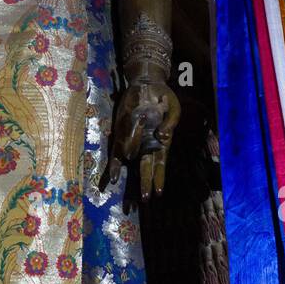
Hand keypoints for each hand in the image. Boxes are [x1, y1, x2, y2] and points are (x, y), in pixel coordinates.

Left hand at [108, 76, 180, 200]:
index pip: (160, 164)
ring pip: (129, 161)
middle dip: (144, 183)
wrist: (148, 83)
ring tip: (124, 193)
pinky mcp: (121, 131)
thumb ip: (171, 122)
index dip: (159, 178)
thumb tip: (164, 138)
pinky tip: (111, 177)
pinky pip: (115, 148)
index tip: (158, 193)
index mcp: (161, 141)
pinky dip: (114, 162)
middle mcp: (146, 143)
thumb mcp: (173, 108)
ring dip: (128, 177)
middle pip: (145, 167)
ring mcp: (132, 138)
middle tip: (144, 200)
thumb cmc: (164, 97)